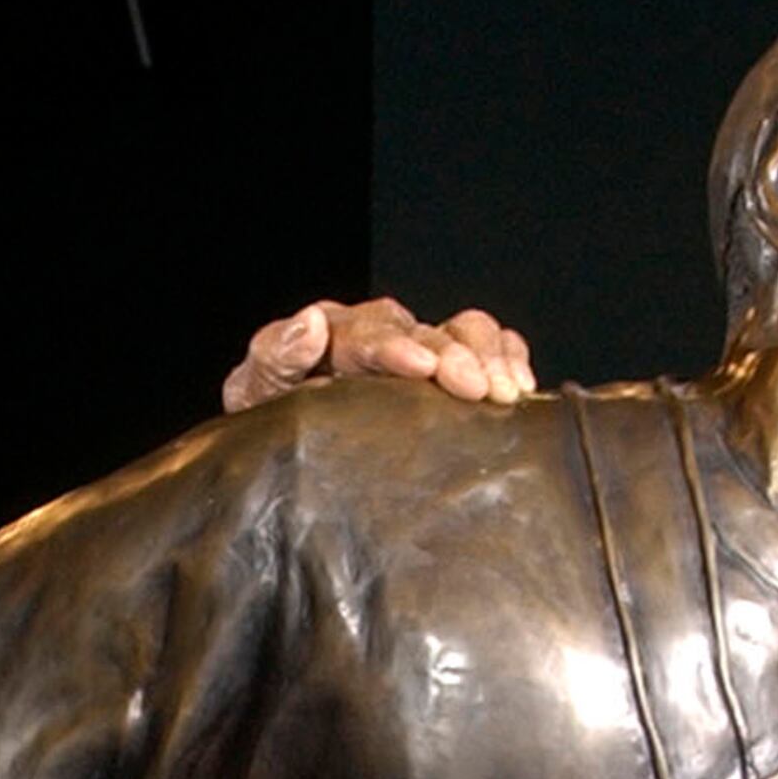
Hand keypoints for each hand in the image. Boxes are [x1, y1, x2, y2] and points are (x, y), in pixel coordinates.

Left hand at [222, 298, 534, 412]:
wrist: (285, 454)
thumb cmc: (270, 424)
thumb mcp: (257, 394)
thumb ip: (274, 358)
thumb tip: (309, 323)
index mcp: (332, 336)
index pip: (367, 333)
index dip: (395, 347)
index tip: (420, 367)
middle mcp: (381, 336)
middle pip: (425, 331)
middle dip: (454, 355)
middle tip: (478, 387)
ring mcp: (418, 351)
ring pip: (463, 331)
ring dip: (489, 356)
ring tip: (506, 391)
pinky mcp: (447, 372)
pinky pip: (488, 345)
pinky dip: (508, 355)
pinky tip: (520, 384)